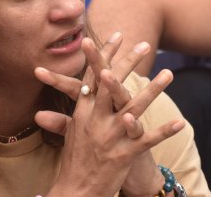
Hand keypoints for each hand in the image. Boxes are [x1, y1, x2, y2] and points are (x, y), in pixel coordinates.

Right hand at [34, 33, 184, 195]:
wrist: (74, 190)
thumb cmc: (73, 160)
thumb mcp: (70, 134)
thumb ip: (62, 118)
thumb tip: (41, 111)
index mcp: (81, 111)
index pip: (92, 77)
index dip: (102, 56)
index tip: (113, 37)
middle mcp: (94, 119)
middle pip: (111, 85)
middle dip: (128, 62)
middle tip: (143, 44)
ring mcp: (109, 136)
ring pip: (133, 107)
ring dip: (152, 90)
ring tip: (168, 74)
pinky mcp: (123, 154)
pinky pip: (146, 140)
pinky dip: (163, 131)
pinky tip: (180, 122)